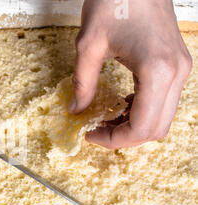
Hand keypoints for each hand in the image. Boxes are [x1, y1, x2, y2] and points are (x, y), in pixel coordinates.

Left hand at [69, 0, 191, 148]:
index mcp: (158, 71)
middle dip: (125, 136)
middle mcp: (176, 73)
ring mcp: (180, 68)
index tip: (90, 134)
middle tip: (97, 129)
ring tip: (105, 118)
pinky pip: (163, 101)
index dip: (114, 139)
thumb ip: (82, 82)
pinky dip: (142, 110)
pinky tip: (121, 104)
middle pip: (156, 129)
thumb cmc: (115, 0)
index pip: (142, 127)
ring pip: (162, 118)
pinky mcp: (176, 63)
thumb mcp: (89, 45)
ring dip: (134, 125)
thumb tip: (76, 110)